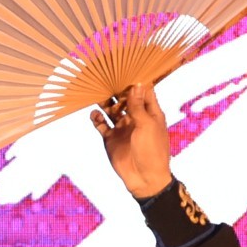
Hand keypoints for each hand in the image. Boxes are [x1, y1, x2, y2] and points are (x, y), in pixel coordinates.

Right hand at [90, 81, 173, 198]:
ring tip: (96, 92)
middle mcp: (135, 118)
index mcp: (150, 113)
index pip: (143, 91)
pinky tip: (94, 113)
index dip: (135, 80)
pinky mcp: (111, 139)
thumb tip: (136, 84)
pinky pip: (101, 125)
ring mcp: (122, 128)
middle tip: (105, 77)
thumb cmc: (152, 151)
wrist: (144, 179)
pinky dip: (96, 118)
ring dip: (104, 102)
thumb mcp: (147, 125)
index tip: (125, 67)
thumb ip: (138, 106)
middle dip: (116, 89)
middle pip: (124, 98)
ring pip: (110, 110)